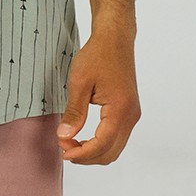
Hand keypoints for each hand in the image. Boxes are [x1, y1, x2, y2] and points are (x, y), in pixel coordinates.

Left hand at [55, 27, 140, 164]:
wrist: (115, 39)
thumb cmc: (97, 55)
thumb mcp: (79, 82)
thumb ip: (74, 112)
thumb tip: (65, 137)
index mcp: (120, 109)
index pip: (102, 145)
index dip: (81, 154)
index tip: (62, 151)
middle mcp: (131, 116)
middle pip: (110, 153)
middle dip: (86, 156)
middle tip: (64, 147)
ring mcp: (132, 115)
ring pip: (115, 148)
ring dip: (93, 152)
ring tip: (71, 143)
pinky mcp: (129, 112)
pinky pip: (117, 138)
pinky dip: (101, 144)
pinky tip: (84, 137)